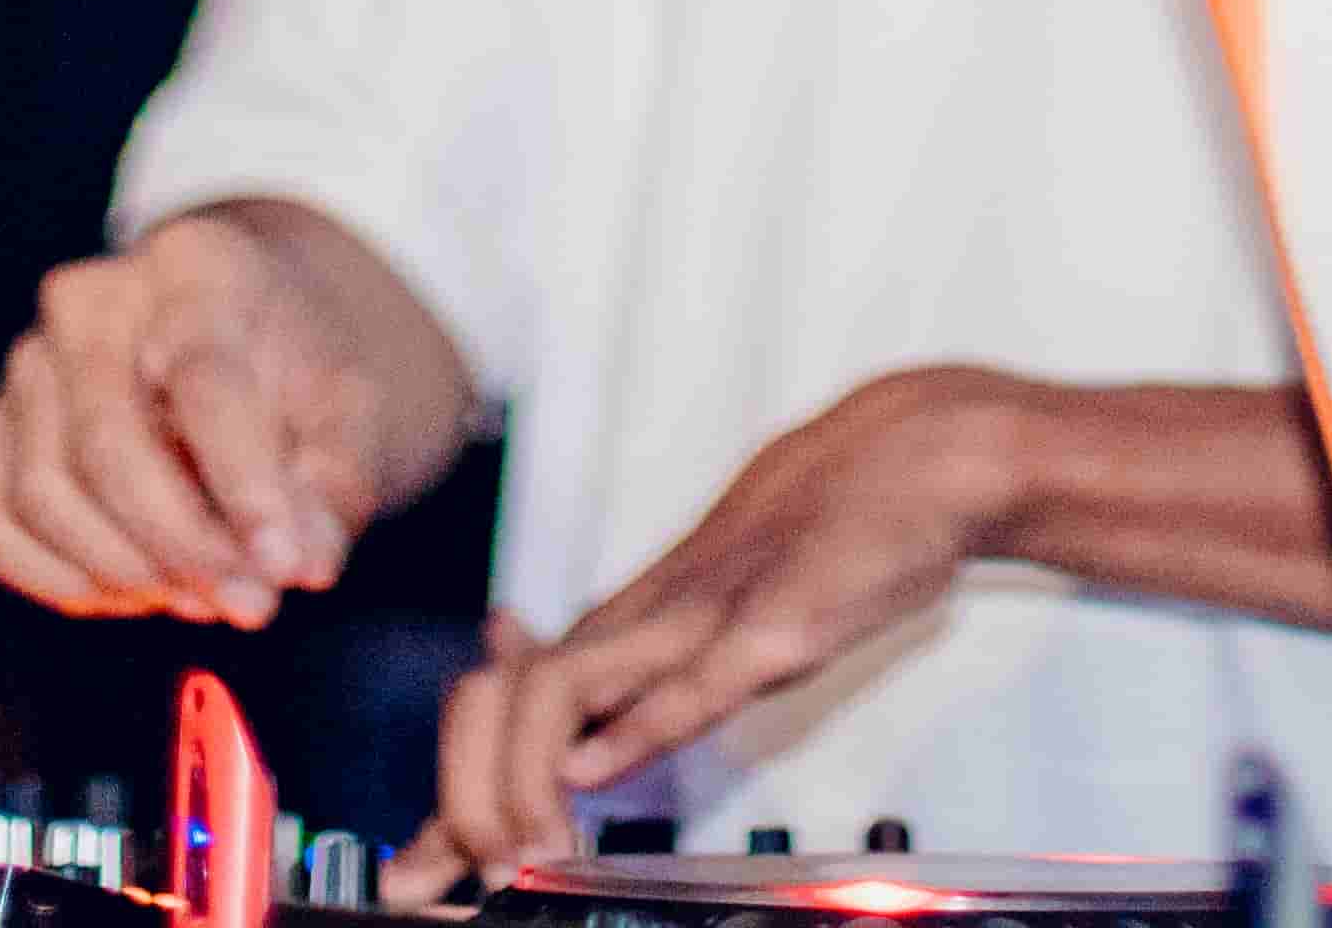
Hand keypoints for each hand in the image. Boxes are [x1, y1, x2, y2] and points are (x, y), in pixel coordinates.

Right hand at [0, 201, 466, 632]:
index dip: (244, 483)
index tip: (284, 564)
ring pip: (44, 493)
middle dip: (183, 546)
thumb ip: (333, 489)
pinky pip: (1, 529)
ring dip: (127, 571)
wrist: (246, 345)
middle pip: (109, 442)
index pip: (203, 379)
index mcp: (197, 265)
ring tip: (205, 596)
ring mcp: (32, 361)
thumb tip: (303, 565)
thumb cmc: (298, 378)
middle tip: (251, 603)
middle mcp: (93, 300)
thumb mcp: (351, 413)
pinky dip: (68, 581)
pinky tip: (140, 592)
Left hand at [424, 369, 1028, 866]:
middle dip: (459, 798)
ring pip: (559, 689)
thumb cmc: (834, 537)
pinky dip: (630, 731)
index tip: (418, 866)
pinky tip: (593, 775)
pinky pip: (687, 681)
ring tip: (513, 855)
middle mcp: (645, 622)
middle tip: (446, 875)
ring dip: (517, 782)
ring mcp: (699, 618)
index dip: (452, 793)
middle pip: (502, 700)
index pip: (503, 706)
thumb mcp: (733, 626)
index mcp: (632, 629)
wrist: (913, 457)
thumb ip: (661, 684)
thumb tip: (585, 757)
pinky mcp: (768, 625)